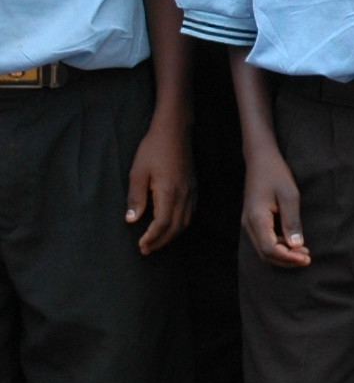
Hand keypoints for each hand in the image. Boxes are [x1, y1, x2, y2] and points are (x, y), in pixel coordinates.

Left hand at [125, 122, 191, 254]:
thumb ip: (136, 197)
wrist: (175, 132)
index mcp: (169, 191)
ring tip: (156, 243)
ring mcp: (191, 191)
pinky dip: (181, 225)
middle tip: (146, 250)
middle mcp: (184, 194)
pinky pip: (190, 214)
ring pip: (185, 222)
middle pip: (176, 227)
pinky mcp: (193, 188)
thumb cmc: (153, 149)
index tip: (141, 245)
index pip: (163, 223)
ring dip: (171, 236)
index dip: (152, 237)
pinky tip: (171, 227)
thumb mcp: (137, 172)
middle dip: (161, 241)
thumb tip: (131, 220)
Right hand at [241, 144, 307, 267]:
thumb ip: (292, 221)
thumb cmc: (276, 175)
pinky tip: (294, 244)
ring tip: (304, 253)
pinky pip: (264, 241)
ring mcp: (249, 223)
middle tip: (307, 258)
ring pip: (263, 249)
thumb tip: (297, 245)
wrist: (261, 160)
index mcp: (256, 218)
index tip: (307, 258)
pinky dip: (278, 247)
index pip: (270, 249)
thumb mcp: (289, 196)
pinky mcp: (253, 221)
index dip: (288, 258)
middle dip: (286, 260)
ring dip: (283, 255)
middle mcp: (249, 224)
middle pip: (265, 253)